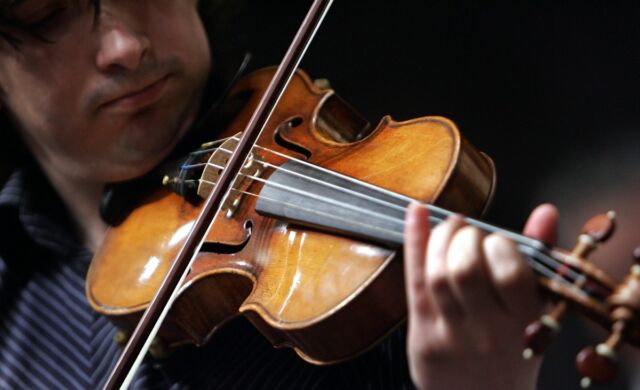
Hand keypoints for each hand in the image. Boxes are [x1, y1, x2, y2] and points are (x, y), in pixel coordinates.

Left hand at [403, 203, 557, 389]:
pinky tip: (416, 213)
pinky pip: (414, 282)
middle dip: (464, 237)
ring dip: (440, 239)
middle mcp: (487, 332)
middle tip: (467, 233)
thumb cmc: (511, 351)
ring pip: (436, 275)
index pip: (509, 272)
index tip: (495, 240)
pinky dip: (413, 241)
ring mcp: (451, 336)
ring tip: (449, 232)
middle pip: (465, 269)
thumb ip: (540, 258)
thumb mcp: (537, 312)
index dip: (497, 243)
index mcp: (525, 323)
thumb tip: (545, 211)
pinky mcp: (422, 336)